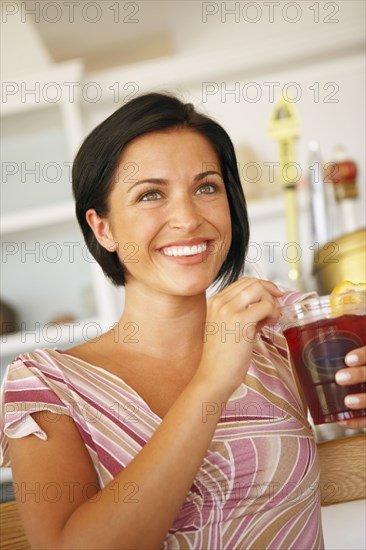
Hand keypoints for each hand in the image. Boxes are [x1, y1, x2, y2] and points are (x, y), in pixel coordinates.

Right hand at [196, 278, 283, 396]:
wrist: (214, 376)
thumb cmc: (222, 357)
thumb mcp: (228, 327)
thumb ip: (244, 313)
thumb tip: (267, 305)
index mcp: (214, 301)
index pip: (242, 282)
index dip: (261, 287)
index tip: (272, 296)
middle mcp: (220, 301)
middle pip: (252, 282)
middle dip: (269, 291)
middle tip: (277, 306)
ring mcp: (229, 309)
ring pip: (259, 289)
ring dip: (271, 302)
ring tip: (271, 318)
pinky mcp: (241, 320)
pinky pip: (266, 306)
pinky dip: (273, 313)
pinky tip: (269, 324)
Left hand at [335, 345, 365, 428]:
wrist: (363, 383)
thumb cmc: (357, 367)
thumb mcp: (359, 357)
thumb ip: (352, 353)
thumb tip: (322, 338)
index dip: (363, 355)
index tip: (348, 359)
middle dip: (360, 375)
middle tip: (340, 378)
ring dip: (363, 400)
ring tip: (347, 401)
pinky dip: (358, 421)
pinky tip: (343, 420)